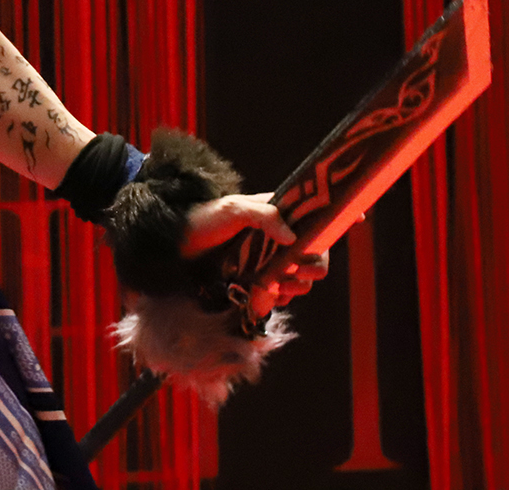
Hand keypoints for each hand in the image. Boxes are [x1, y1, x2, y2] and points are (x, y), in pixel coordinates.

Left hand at [180, 191, 329, 315]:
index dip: (323, 237)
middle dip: (310, 269)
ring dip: (296, 286)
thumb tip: (293, 237)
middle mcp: (280, 237)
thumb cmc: (207, 219)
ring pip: (300, 277)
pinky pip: (281, 293)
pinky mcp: (261, 279)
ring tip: (280, 288)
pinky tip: (269, 297)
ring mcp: (271, 259)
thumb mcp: (234, 210)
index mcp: (280, 214)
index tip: (328, 242)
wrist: (179, 245)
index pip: (314, 224)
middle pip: (313, 255)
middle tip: (295, 274)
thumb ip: (265, 216)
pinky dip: (280, 298)